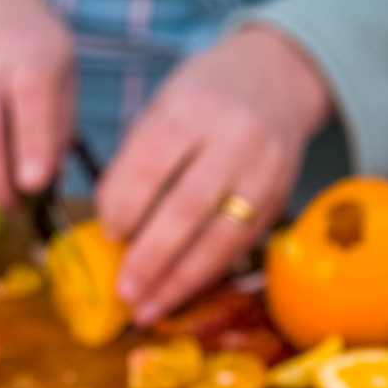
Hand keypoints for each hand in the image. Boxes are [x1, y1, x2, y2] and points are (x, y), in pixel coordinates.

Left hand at [96, 25, 331, 323]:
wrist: (275, 79)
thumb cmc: (203, 100)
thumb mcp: (164, 109)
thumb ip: (138, 162)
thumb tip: (112, 230)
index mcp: (192, 108)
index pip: (152, 164)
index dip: (125, 206)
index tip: (109, 234)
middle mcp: (234, 137)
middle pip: (188, 206)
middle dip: (151, 256)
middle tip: (123, 290)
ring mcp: (262, 171)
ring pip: (219, 237)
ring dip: (178, 280)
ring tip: (146, 308)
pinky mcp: (278, 199)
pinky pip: (237, 246)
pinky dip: (203, 275)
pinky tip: (176, 293)